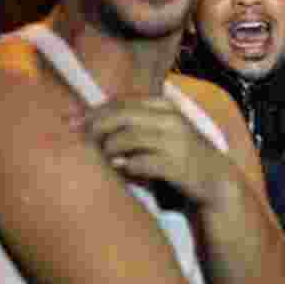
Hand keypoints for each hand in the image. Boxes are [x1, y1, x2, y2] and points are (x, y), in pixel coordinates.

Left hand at [82, 95, 243, 209]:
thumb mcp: (160, 131)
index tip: (69, 122)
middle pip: (120, 116)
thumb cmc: (178, 156)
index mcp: (164, 106)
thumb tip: (84, 120)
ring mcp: (175, 141)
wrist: (214, 181)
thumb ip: (131, 123)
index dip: (92, 111)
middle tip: (82, 143)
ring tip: (105, 159)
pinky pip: (140, 163)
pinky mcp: (177, 165)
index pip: (120, 102)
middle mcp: (170, 119)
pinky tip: (121, 170)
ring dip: (108, 150)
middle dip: (95, 129)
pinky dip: (126, 167)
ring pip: (126, 138)